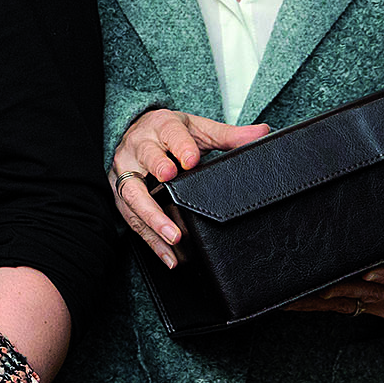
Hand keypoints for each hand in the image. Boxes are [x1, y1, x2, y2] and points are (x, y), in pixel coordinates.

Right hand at [111, 109, 270, 266]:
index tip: (191, 159)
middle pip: (145, 158)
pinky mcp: (119, 195)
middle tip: (170, 181)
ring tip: (173, 236)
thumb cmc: (170, 134)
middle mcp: (138, 147)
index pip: (169, 133)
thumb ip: (229, 135)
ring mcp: (125, 172)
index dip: (179, 146)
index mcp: (160, 127)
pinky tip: (169, 255)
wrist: (136, 133)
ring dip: (152, 217)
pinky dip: (150, 239)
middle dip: (157, 170)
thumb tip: (263, 133)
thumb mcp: (199, 130)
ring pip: (134, 194)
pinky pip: (132, 219)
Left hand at [285, 205, 383, 318]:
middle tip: (310, 267)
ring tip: (286, 282)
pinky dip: (305, 301)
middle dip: (336, 279)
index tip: (371, 269)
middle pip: (362, 289)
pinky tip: (281, 295)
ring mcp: (375, 306)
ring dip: (312, 292)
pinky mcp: (357, 306)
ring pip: (340, 300)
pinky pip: (327, 307)